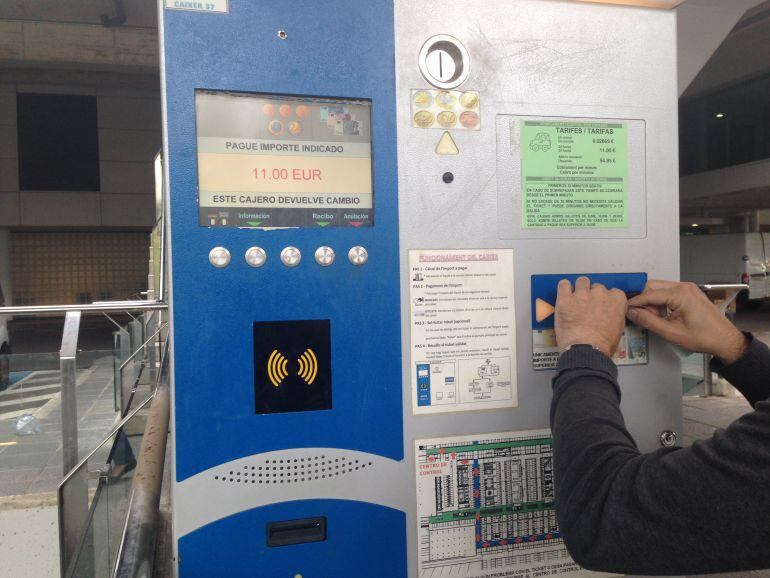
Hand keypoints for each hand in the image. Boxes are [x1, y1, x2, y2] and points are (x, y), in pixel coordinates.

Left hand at [555, 277, 627, 357]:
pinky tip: (564, 296)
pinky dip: (564, 288)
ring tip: (575, 301)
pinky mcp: (566, 298)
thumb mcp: (618, 329)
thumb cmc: (603, 344)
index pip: (612, 292)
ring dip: (579, 289)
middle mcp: (601, 293)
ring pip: (582, 282)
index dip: (605, 301)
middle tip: (587, 309)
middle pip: (597, 287)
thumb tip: (609, 314)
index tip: (601, 308)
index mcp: (617, 300)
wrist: (586, 350)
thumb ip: (615, 315)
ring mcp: (582, 294)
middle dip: (592, 296)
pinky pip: (564, 284)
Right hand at [626, 280, 747, 363]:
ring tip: (657, 318)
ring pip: (659, 289)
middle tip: (645, 317)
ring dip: (653, 302)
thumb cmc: (704, 337)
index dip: (635, 303)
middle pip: (652, 286)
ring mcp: (687, 288)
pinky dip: (661, 302)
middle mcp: (684, 287)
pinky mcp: (688, 293)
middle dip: (645, 301)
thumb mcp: (671, 332)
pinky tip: (665, 315)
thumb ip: (648, 321)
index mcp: (680, 294)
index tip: (625, 310)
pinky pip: (668, 292)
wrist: (724, 339)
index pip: (649, 294)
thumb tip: (632, 313)